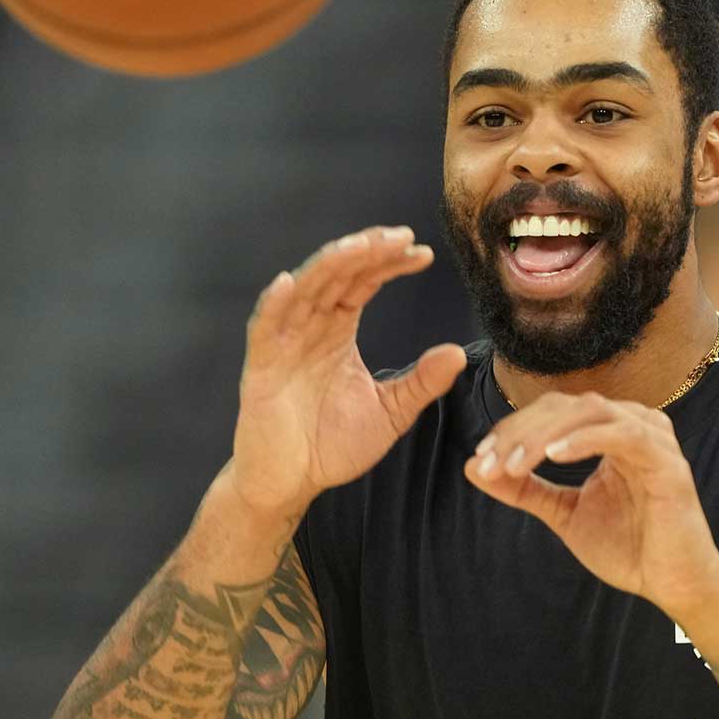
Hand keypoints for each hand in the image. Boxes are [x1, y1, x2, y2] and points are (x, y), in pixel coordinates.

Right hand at [227, 226, 466, 519]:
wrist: (292, 483)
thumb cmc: (332, 444)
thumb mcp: (391, 411)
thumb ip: (422, 382)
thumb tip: (457, 353)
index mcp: (337, 330)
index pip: (364, 283)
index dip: (390, 264)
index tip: (423, 253)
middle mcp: (310, 327)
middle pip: (336, 275)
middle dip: (367, 252)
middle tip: (400, 235)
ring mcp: (283, 343)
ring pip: (304, 290)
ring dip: (329, 265)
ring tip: (359, 246)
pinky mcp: (260, 367)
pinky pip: (264, 329)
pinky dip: (274, 303)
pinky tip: (289, 282)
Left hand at [463, 392, 718, 616]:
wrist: (671, 583)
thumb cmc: (628, 546)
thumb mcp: (564, 512)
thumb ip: (524, 488)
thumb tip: (472, 467)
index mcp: (611, 430)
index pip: (553, 411)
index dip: (513, 428)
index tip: (481, 457)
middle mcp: (634, 424)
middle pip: (567, 405)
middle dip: (521, 432)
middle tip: (490, 463)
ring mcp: (654, 439)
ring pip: (590, 411)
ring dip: (545, 435)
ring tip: (514, 464)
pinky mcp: (668, 462)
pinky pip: (623, 435)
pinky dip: (585, 439)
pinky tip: (555, 455)